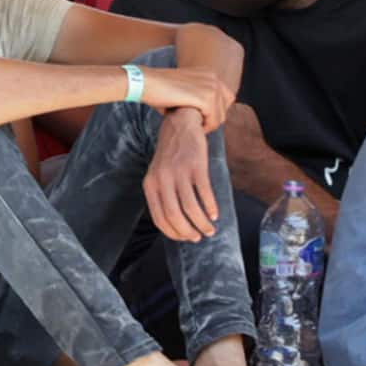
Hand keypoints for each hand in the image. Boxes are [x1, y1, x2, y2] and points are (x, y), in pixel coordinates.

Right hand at [139, 66, 235, 133]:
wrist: (145, 82)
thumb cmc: (158, 89)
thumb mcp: (183, 88)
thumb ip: (196, 96)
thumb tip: (203, 113)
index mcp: (209, 73)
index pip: (225, 96)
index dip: (215, 110)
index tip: (202, 117)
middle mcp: (213, 78)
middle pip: (225, 106)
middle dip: (214, 118)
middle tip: (200, 124)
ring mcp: (211, 87)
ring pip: (220, 115)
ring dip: (209, 124)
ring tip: (196, 127)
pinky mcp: (205, 98)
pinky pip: (213, 119)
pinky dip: (206, 127)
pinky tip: (195, 127)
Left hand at [143, 109, 219, 241]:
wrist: (179, 127)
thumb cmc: (170, 158)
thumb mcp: (157, 176)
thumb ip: (162, 196)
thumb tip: (176, 225)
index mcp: (150, 185)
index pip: (159, 218)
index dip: (173, 233)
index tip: (185, 238)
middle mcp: (162, 180)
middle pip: (174, 216)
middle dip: (188, 231)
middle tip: (199, 237)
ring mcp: (179, 173)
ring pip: (191, 208)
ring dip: (202, 223)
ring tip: (210, 229)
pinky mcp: (196, 166)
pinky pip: (204, 193)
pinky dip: (210, 207)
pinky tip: (215, 214)